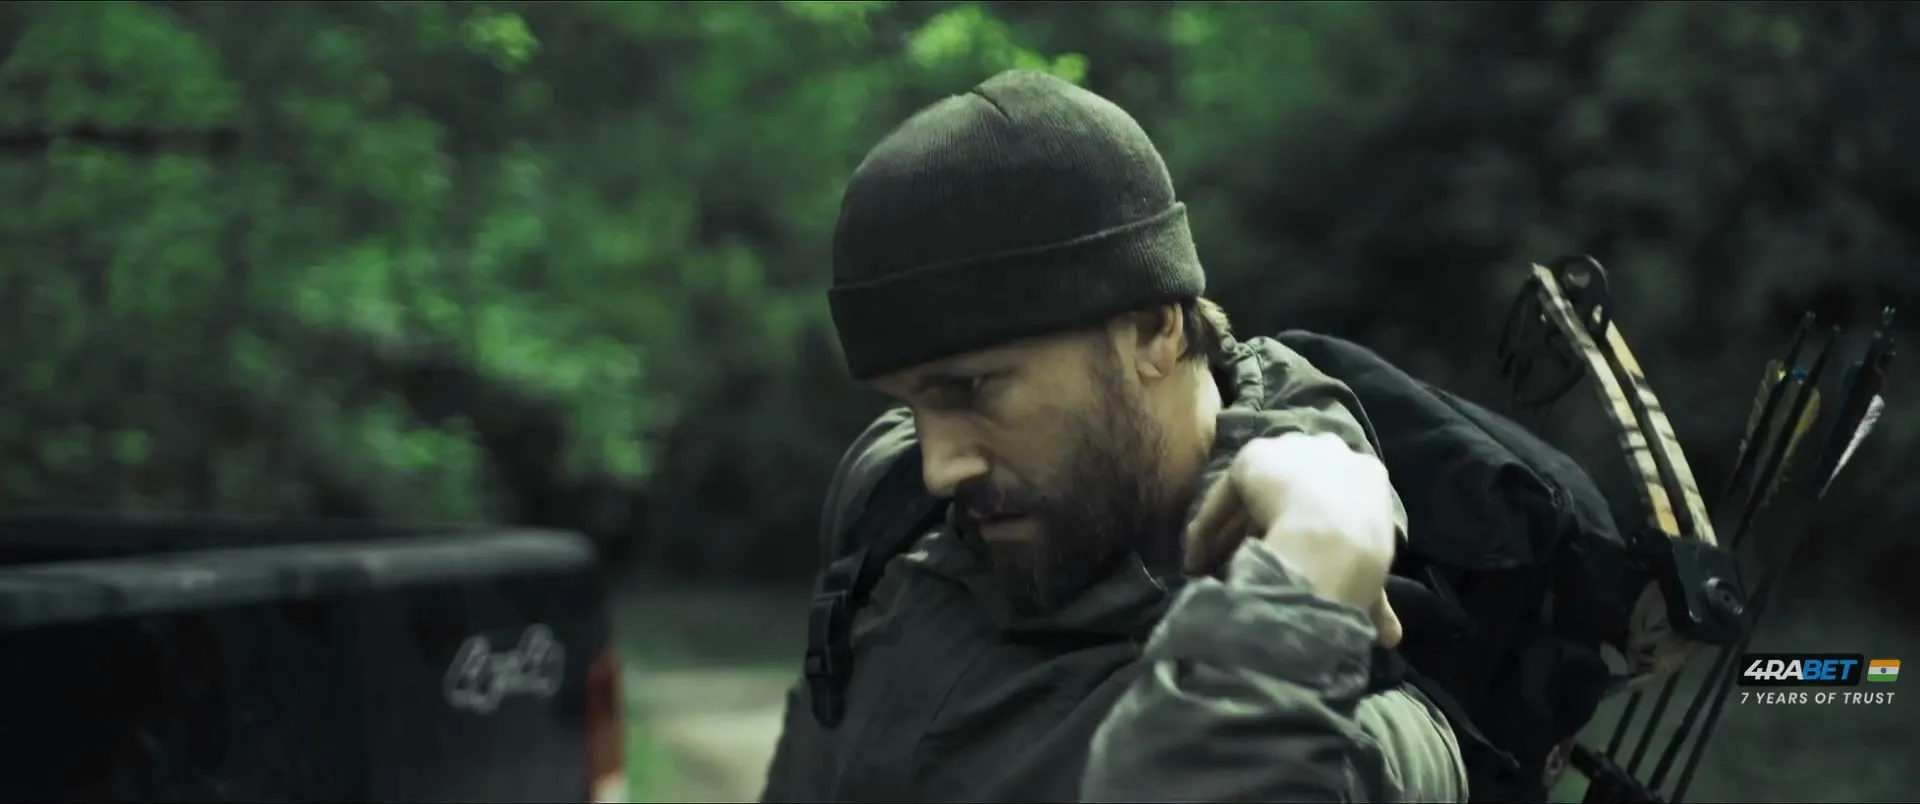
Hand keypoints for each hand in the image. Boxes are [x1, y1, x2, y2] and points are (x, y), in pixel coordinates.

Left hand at [1183, 432, 1402, 647]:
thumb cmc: (1363, 562)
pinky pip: (1226, 496)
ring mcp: (1290, 450)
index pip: (1332, 497)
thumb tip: (1391, 639)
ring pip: (1254, 494)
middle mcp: (1330, 452)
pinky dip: (1209, 527)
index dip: (1311, 524)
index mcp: (1365, 476)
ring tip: (1215, 566)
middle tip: (1247, 562)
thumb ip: (1376, 602)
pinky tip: (1197, 559)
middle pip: (1290, 488)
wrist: (1337, 541)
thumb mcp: (1374, 582)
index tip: (1295, 555)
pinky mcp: (1254, 458)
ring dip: (1232, 529)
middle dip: (1267, 523)